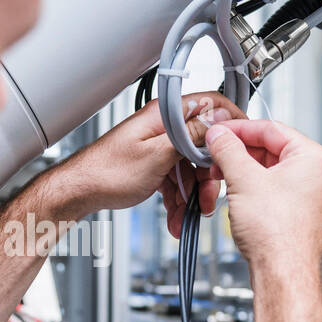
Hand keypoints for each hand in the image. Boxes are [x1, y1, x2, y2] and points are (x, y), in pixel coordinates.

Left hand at [54, 92, 244, 232]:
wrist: (80, 192)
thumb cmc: (106, 172)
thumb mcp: (157, 156)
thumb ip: (190, 137)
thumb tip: (218, 120)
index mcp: (164, 116)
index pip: (210, 105)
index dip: (231, 123)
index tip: (242, 143)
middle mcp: (163, 127)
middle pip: (203, 145)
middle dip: (208, 176)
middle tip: (207, 198)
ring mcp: (159, 146)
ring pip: (190, 167)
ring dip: (192, 194)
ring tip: (187, 215)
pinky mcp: (154, 164)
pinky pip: (176, 179)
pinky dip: (178, 198)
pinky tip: (176, 216)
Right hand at [203, 120, 321, 284]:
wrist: (283, 273)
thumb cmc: (278, 235)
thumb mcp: (244, 180)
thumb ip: (228, 150)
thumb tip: (219, 136)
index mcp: (313, 158)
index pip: (271, 128)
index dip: (239, 129)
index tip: (219, 132)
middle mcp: (315, 174)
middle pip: (270, 148)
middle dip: (239, 151)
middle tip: (215, 153)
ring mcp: (307, 195)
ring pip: (268, 169)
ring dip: (242, 170)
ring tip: (221, 175)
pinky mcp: (295, 212)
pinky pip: (270, 188)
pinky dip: (250, 186)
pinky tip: (234, 193)